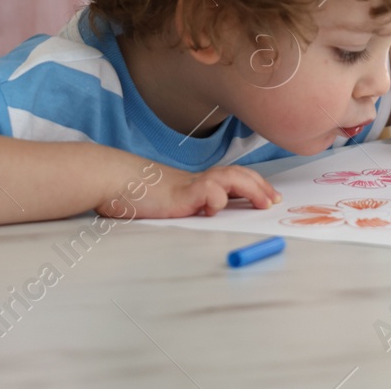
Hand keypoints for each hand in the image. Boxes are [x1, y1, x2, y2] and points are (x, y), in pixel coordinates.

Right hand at [95, 162, 280, 220]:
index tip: (270, 197)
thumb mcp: (172, 202)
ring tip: (264, 202)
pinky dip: (216, 199)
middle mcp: (198, 181)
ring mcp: (190, 185)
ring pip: (229, 178)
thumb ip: (190, 206)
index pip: (234, 179)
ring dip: (250, 188)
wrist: (115, 181)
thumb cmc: (139, 194)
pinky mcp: (180, 194)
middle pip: (238, 176)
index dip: (255, 185)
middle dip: (260, 187)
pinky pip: (207, 192)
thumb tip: (211, 214)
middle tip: (275, 201)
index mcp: (198, 183)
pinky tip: (216, 208)